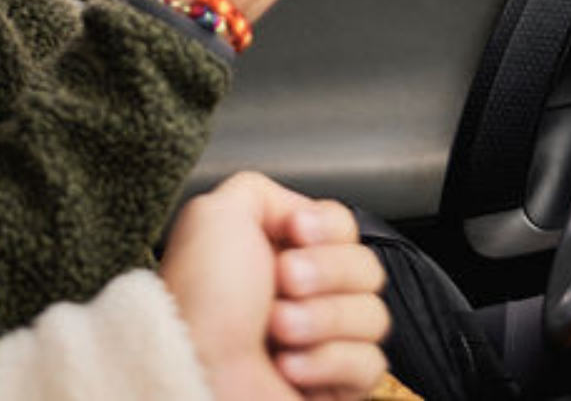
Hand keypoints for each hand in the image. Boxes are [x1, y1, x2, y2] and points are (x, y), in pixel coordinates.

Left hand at [159, 173, 389, 400]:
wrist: (196, 371)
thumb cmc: (199, 305)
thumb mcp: (215, 215)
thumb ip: (260, 190)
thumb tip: (301, 209)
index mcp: (281, 253)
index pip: (346, 226)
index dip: (329, 229)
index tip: (296, 234)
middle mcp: (305, 296)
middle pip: (367, 267)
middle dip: (325, 273)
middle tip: (282, 283)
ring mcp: (323, 342)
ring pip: (373, 315)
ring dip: (321, 320)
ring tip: (278, 330)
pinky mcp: (336, 385)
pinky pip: (369, 363)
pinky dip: (328, 362)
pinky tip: (290, 365)